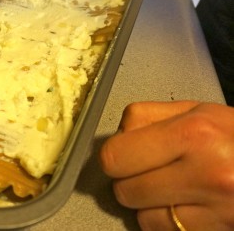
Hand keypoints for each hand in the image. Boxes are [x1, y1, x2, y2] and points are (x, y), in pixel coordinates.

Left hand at [99, 101, 233, 229]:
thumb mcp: (198, 110)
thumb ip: (149, 117)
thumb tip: (116, 137)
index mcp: (195, 133)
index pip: (115, 155)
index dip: (115, 156)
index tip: (124, 153)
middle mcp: (205, 173)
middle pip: (124, 190)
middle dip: (129, 181)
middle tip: (147, 170)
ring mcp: (216, 209)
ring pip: (142, 217)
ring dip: (147, 205)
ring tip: (169, 188)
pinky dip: (166, 222)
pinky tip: (184, 205)